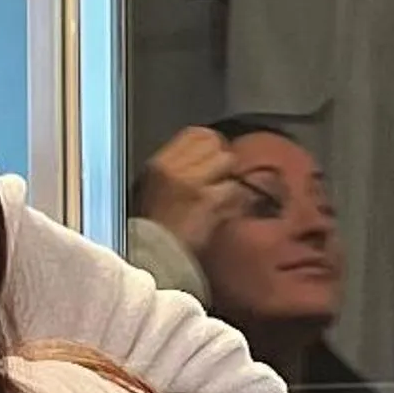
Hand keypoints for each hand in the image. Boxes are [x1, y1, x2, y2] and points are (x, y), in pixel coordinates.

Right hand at [136, 126, 240, 255]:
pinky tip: (231, 210)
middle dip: (224, 159)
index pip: (196, 134)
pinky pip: (236, 189)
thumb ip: (178, 169)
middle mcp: (175, 168)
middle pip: (215, 143)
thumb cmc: (154, 230)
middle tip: (223, 178)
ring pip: (228, 161)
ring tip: (225, 195)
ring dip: (231, 178)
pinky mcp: (210, 202)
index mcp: (159, 163)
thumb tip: (207, 159)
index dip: (212, 143)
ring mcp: (193, 183)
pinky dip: (239, 200)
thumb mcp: (155, 189)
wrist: (155, 258)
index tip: (215, 157)